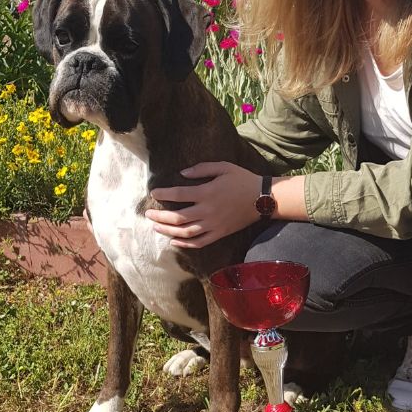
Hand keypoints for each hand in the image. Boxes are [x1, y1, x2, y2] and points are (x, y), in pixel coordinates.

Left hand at [145, 162, 261, 247]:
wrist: (263, 198)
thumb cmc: (242, 179)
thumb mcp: (223, 167)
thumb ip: (201, 169)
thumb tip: (182, 174)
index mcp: (207, 192)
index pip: (179, 194)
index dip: (164, 193)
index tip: (154, 193)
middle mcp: (208, 211)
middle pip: (178, 217)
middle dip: (160, 216)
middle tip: (148, 214)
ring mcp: (214, 224)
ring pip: (186, 232)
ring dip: (168, 231)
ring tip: (155, 227)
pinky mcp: (220, 233)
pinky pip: (200, 242)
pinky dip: (185, 244)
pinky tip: (173, 241)